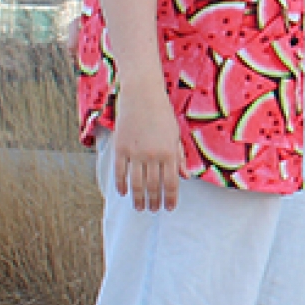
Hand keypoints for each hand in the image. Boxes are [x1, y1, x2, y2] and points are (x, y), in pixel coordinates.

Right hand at [111, 91, 185, 210]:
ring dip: (138, 198)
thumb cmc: (162, 114)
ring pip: (136, 183)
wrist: (142, 94)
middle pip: (153, 186)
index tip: (169, 208)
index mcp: (169, 152)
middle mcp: (153, 155)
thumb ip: (179, 157)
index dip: (170, 198)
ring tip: (140, 207)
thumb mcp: (175, 135)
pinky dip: (121, 185)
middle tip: (153, 210)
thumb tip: (185, 177)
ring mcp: (135, 152)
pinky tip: (123, 193)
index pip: (171, 183)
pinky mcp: (120, 148)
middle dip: (154, 201)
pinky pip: (120, 172)